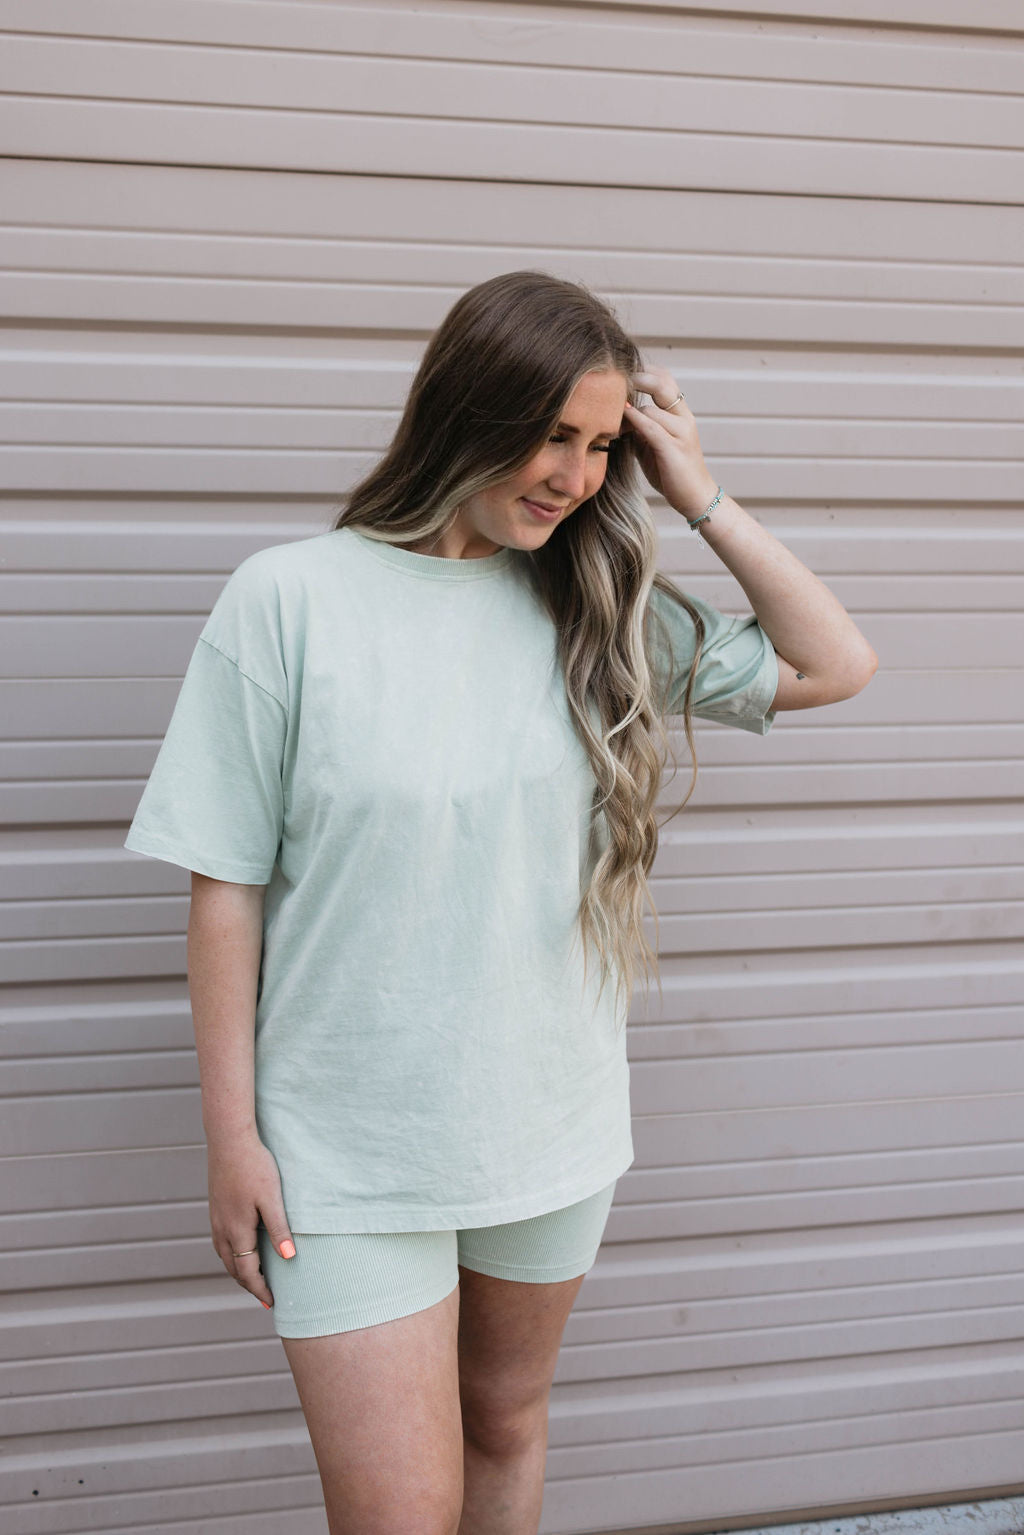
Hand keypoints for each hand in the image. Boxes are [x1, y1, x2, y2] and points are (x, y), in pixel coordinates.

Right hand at [206, 1129, 295, 1310]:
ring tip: (254, 1278)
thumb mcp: (272, 1198)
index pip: (248, 1272)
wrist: (229, 1140)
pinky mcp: (215, 1208)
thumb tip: (288, 1258)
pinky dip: (231, 1255)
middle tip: (264, 1297)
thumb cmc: (254, 1166)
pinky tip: (240, 1249)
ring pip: (225, 1256)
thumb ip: (279, 1229)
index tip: (271, 1303)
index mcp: (238, 1231)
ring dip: (238, 1271)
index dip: (260, 1290)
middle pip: (234, 1268)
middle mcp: (222, 1229)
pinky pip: (221, 1242)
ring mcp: (216, 1219)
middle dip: (249, 1285)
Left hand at [624, 368, 719, 520]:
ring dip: (629, 410)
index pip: (665, 379)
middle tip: (618, 379)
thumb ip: (640, 428)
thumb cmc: (672, 471)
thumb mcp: (653, 445)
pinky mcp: (674, 449)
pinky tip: (622, 418)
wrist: (695, 498)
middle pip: (663, 383)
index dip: (645, 372)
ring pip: (652, 409)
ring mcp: (682, 433)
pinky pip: (652, 428)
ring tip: (611, 415)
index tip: (624, 374)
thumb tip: (618, 415)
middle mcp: (684, 419)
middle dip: (639, 377)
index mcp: (681, 414)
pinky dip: (635, 420)